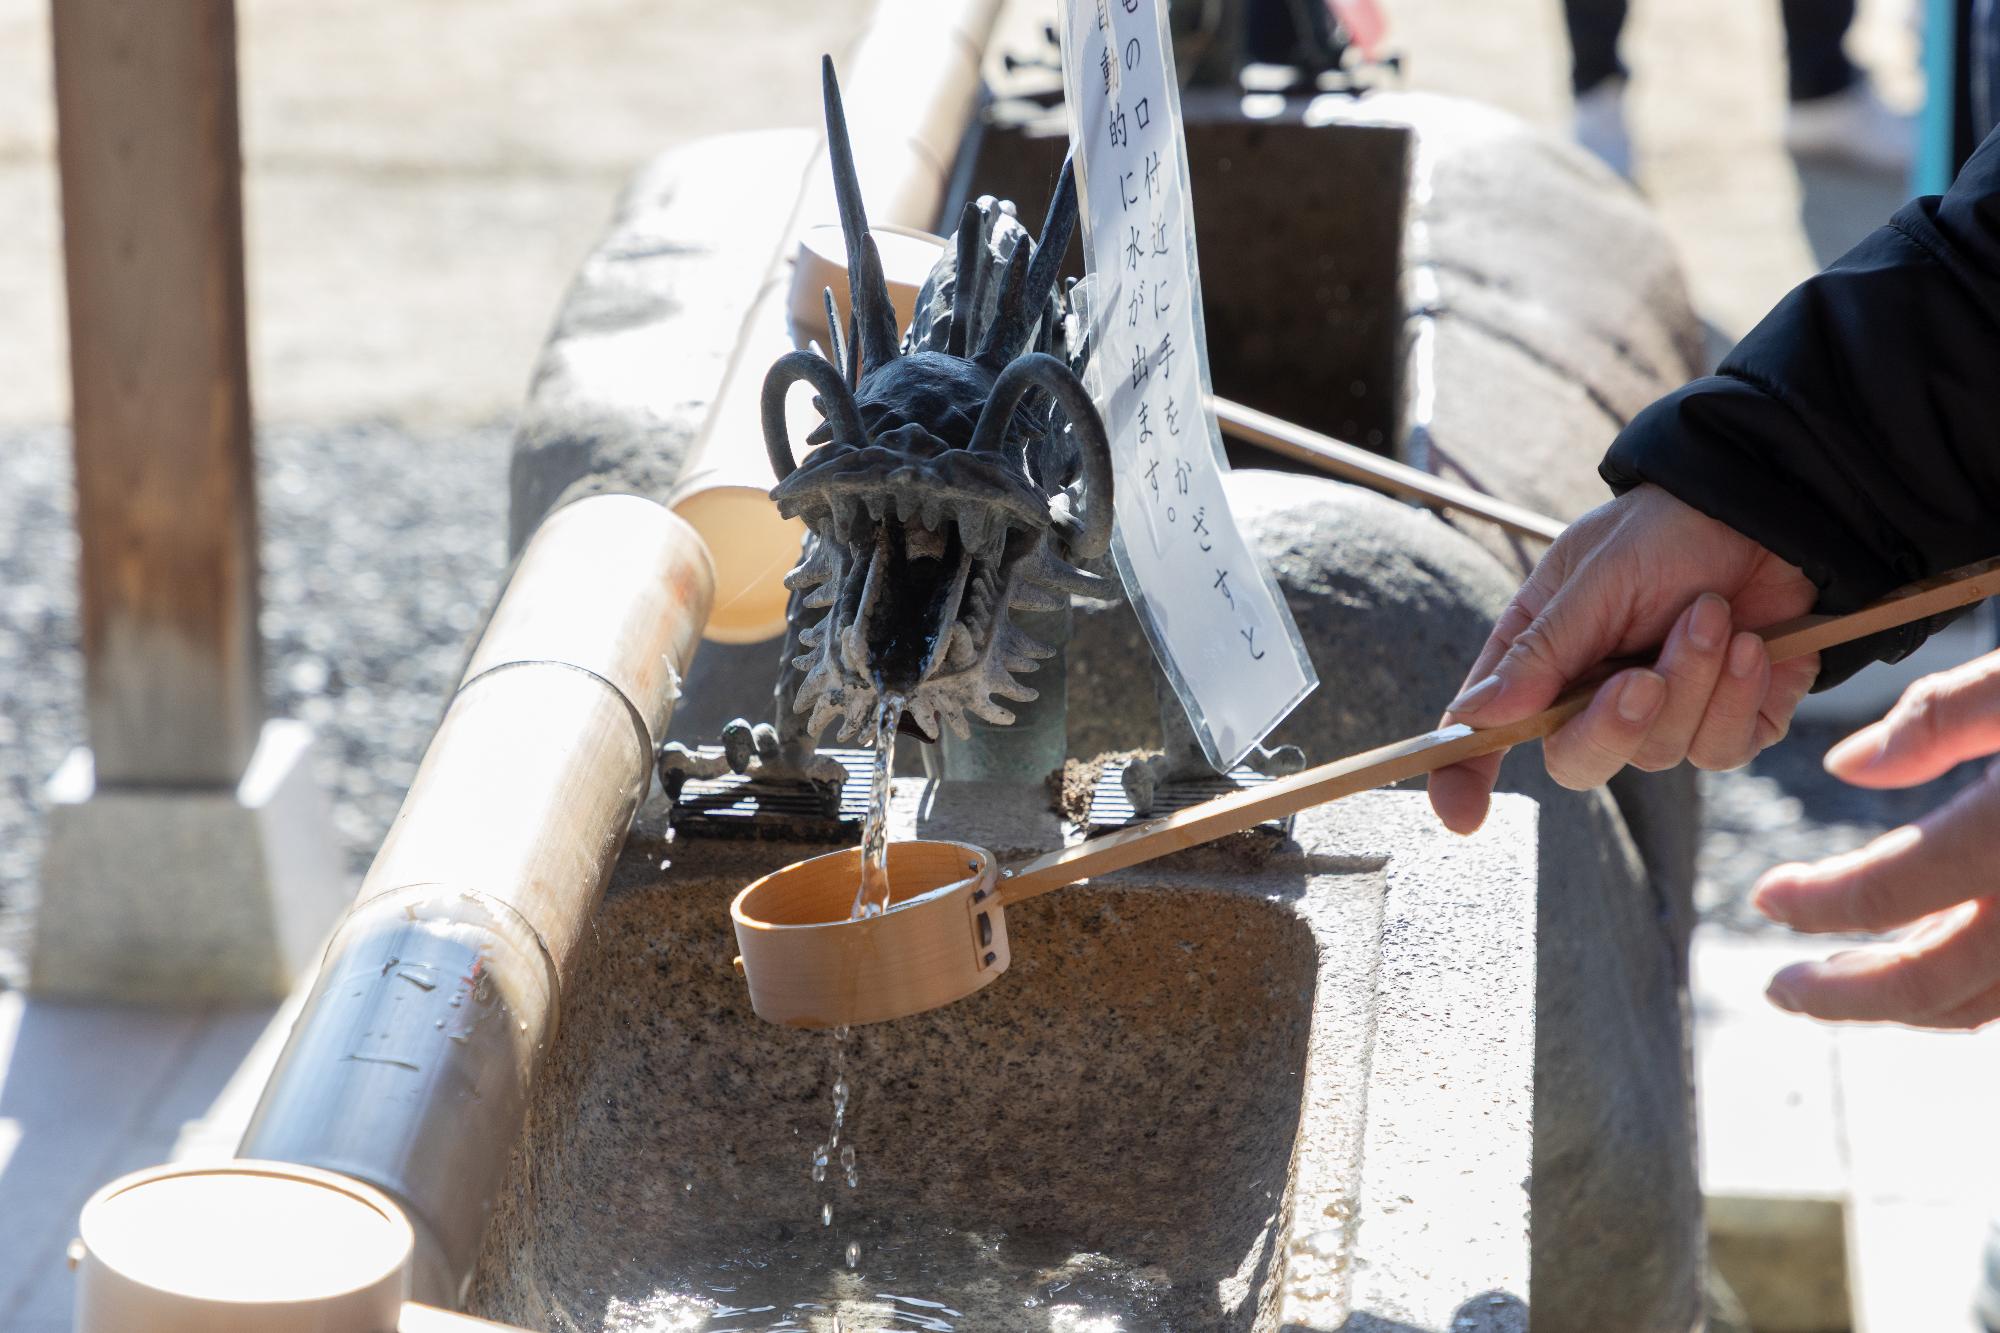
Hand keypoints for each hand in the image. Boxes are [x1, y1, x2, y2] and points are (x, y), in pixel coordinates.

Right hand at [1427, 484, 1819, 833]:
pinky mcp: (1728, 725)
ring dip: (1693, 680)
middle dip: (1612, 728)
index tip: (1463, 815)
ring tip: (1712, 612)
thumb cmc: (1663, 534)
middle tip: (1642, 677)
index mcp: (1540, 660)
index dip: (1464, 778)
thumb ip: (1541, 651)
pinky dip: (1739, 693)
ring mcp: (1662, 719)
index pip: (1486, 732)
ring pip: (1661, 752)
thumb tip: (1475, 715)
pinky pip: (1723, 749)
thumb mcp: (1593, 579)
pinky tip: (1751, 644)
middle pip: (1577, 763)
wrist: (1764, 516)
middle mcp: (1591, 699)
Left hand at [1756, 649, 1999, 1027]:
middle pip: (1928, 984)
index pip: (1881, 895)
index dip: (1812, 905)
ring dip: (1910, 1006)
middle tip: (1780, 991)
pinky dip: (1982, 998)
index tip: (1764, 897)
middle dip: (1845, 995)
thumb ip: (1940, 718)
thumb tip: (1845, 765)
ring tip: (1846, 990)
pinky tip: (1946, 976)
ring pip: (1991, 1007)